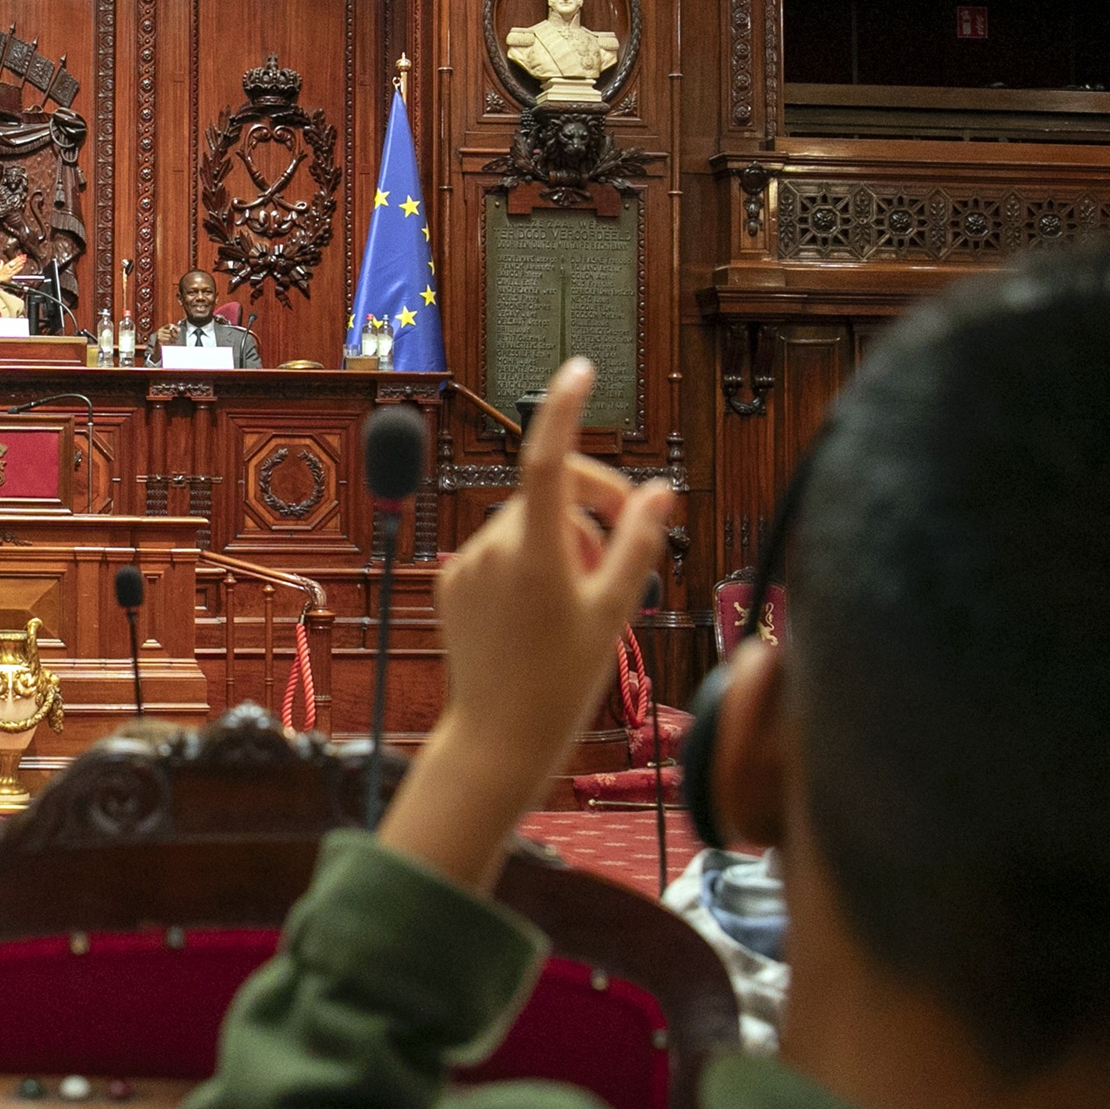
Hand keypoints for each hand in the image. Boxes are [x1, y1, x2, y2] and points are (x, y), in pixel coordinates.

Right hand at [0, 253, 28, 279]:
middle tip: (24, 256)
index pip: (12, 261)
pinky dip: (18, 269)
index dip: (16, 258)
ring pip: (15, 266)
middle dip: (19, 259)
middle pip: (14, 262)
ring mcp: (9, 272)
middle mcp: (7, 268)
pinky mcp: (10, 275)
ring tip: (24, 260)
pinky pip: (15, 271)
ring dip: (20, 263)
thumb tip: (1, 260)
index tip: (20, 256)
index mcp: (5, 266)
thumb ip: (1, 264)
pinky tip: (22, 266)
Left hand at [378, 358, 673, 892]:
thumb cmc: (562, 683)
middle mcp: (491, 550)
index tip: (579, 370)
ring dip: (561, 540)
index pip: (547, 461)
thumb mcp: (614, 613)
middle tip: (632, 539)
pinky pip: (498, 549)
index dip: (563, 410)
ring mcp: (465, 565)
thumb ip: (638, 544)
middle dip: (593, 506)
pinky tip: (539, 611)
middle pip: (549, 494)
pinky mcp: (450, 581)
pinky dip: (527, 560)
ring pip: (526, 523)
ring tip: (582, 599)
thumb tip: (659, 490)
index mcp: (535, 555)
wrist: (497, 738)